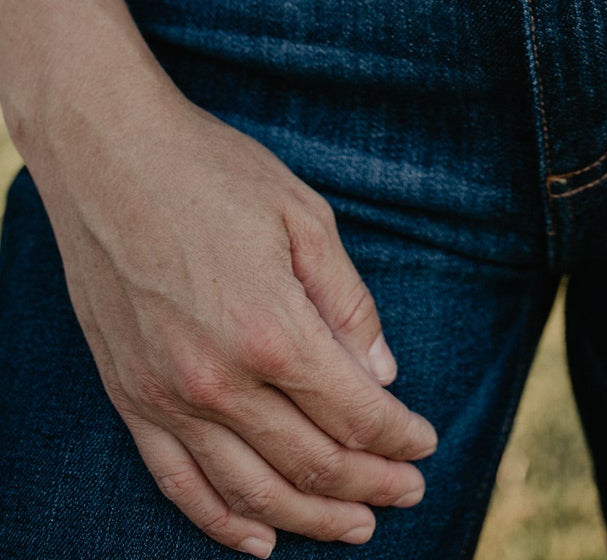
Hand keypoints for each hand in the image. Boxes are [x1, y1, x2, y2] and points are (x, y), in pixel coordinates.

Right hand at [30, 70, 436, 554]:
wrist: (111, 156)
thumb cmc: (215, 174)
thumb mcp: (306, 218)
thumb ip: (348, 303)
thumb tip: (381, 375)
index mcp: (273, 328)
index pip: (354, 411)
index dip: (397, 438)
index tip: (425, 446)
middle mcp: (219, 378)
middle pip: (311, 459)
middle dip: (370, 484)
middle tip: (407, 495)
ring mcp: (167, 396)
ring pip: (251, 489)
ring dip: (310, 516)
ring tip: (354, 527)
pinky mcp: (129, 398)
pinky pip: (178, 484)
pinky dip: (224, 521)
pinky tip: (261, 538)